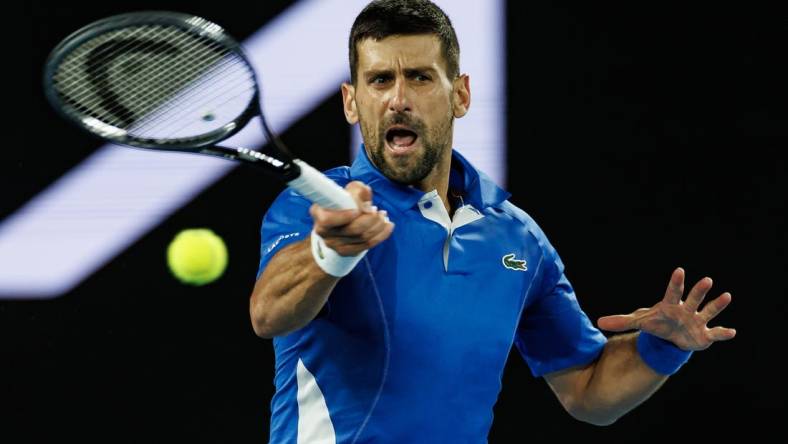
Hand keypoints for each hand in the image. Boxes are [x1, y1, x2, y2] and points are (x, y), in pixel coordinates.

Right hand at [309, 181, 393, 256]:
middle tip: (377, 210)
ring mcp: (335, 244)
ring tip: (383, 215)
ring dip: (378, 225)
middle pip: (353, 230)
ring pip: (363, 238)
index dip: (344, 216)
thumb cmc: (343, 202)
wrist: (339, 220)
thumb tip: (366, 198)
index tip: (357, 210)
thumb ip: (357, 190)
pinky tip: (388, 226)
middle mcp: (324, 232)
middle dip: (370, 219)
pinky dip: (381, 235)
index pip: (328, 220)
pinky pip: (368, 245)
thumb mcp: (347, 191)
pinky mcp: (346, 251)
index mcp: (319, 214)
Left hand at [597, 268, 735, 350]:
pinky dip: (723, 333)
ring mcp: (697, 321)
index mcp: (670, 305)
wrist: (671, 337)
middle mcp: (686, 310)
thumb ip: (621, 321)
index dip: (676, 282)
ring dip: (717, 304)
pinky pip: (715, 333)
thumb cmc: (657, 324)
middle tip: (707, 279)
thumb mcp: (640, 322)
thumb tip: (598, 322)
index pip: (672, 291)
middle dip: (699, 290)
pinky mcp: (704, 335)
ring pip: (708, 311)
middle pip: (693, 298)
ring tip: (726, 295)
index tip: (679, 270)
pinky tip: (732, 332)